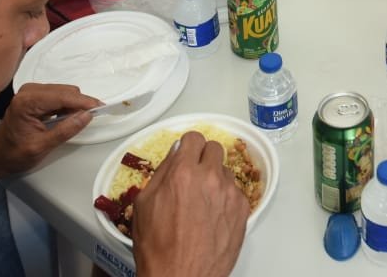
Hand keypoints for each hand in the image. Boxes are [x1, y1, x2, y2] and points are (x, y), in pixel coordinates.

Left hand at [0, 83, 100, 181]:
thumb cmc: (13, 154)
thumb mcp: (41, 147)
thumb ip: (65, 130)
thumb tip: (86, 116)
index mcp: (27, 102)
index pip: (63, 96)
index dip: (83, 102)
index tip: (100, 107)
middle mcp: (29, 91)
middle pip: (66, 91)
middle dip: (80, 104)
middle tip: (89, 119)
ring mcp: (31, 92)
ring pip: (64, 92)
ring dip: (74, 105)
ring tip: (75, 122)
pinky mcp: (35, 95)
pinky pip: (58, 95)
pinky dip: (66, 105)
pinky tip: (66, 118)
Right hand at [132, 132, 248, 276]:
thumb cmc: (159, 248)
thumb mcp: (144, 204)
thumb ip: (162, 172)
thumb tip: (176, 153)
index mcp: (183, 173)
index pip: (194, 138)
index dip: (189, 146)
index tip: (187, 153)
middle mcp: (210, 178)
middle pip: (214, 149)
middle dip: (203, 158)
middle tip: (194, 175)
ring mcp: (229, 193)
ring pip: (226, 171)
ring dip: (215, 179)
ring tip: (202, 201)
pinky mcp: (242, 209)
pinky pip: (235, 191)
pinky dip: (225, 198)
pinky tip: (213, 215)